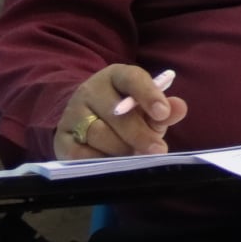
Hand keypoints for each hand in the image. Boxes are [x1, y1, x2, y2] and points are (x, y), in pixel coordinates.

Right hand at [53, 65, 188, 160]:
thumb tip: (179, 108)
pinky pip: (79, 153)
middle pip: (116, 113)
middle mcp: (91, 91)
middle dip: (139, 134)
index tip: (163, 113)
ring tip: (138, 158)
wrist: (86, 117)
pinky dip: (100, 160)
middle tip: (158, 150)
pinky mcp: (61, 138)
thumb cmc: (126, 112)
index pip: (132, 79)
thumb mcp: (147, 107)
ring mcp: (73, 113)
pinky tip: (114, 165)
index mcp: (116, 76)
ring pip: (98, 133)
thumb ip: (164, 109)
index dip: (148, 95)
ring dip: (121, 149)